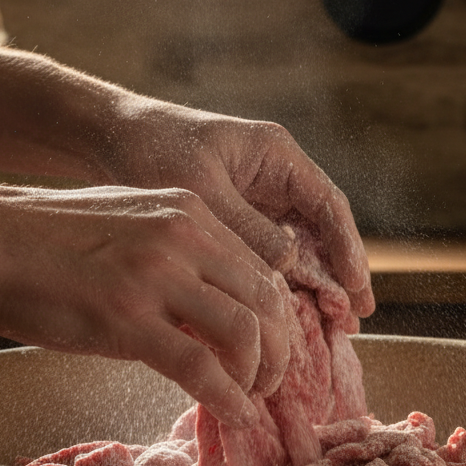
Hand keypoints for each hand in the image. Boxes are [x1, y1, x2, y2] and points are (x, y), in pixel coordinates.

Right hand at [0, 183, 290, 427]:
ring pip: (246, 333)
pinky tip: (233, 414)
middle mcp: (184, 237)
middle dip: (281, 350)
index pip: (262, 268)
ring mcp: (158, 276)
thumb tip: (204, 301)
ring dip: (258, 376)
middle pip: (267, 300)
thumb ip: (174, 252)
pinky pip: (202, 366)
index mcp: (188, 211)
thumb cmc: (42, 238)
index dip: (278, 317)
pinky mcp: (128, 319)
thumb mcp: (128, 224)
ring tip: (249, 399)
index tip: (273, 347)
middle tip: (272, 382)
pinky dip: (228, 397)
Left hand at [84, 96, 375, 317]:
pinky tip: (287, 318)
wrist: (108, 138)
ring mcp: (258, 199)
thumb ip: (246, 227)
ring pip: (300, 246)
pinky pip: (270, 256)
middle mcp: (275, 177)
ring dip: (315, 284)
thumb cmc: (153, 151)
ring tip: (334, 327)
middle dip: (340, 273)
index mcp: (276, 156)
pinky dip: (281, 285)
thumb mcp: (201, 190)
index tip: (357, 287)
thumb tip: (289, 265)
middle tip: (356, 318)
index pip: (328, 205)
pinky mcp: (237, 220)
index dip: (348, 248)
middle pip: (322, 230)